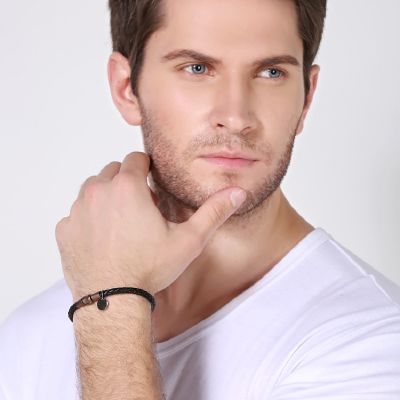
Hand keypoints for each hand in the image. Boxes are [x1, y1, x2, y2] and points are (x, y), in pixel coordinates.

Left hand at [55, 151, 246, 300]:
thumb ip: (213, 212)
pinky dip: (89, 218)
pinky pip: (77, 213)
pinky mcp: (65, 230)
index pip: (135, 158)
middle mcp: (97, 192)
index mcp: (127, 187)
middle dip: (127, 182)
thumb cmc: (150, 268)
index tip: (151, 183)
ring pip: (93, 189)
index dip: (146, 168)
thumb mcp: (189, 240)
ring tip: (122, 222)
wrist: (112, 301)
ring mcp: (77, 211)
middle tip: (140, 206)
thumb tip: (238, 193)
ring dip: (107, 198)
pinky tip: (103, 239)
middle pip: (113, 171)